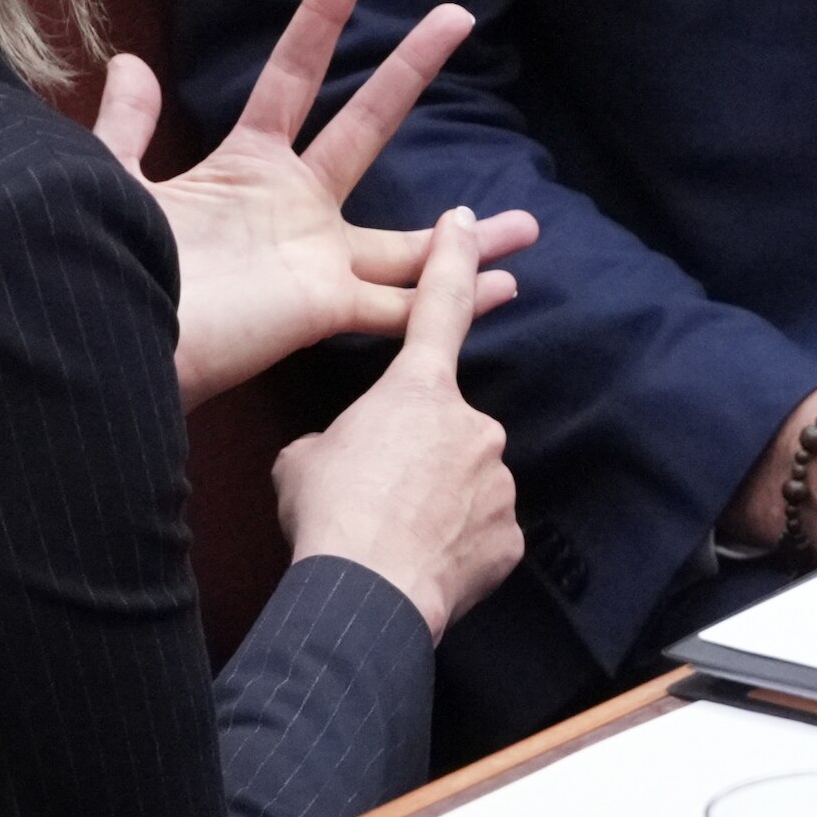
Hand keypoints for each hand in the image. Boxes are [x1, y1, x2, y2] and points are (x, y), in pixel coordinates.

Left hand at [91, 0, 538, 405]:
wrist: (111, 340)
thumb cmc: (110, 265)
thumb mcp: (115, 183)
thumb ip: (126, 128)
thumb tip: (131, 63)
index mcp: (245, 172)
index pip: (293, 76)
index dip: (322, 18)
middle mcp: (293, 210)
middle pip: (368, 124)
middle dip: (412, 70)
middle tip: (459, 14)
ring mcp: (316, 260)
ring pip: (409, 240)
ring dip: (467, 234)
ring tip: (531, 223)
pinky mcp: (324, 307)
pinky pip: (403, 303)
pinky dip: (455, 296)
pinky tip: (506, 287)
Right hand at [273, 211, 524, 638]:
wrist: (365, 594)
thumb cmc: (327, 513)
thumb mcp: (304, 457)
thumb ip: (338, 438)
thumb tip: (348, 454)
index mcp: (417, 389)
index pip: (438, 305)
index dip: (452, 258)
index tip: (462, 222)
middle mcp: (471, 424)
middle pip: (446, 427)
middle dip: (417, 456)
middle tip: (375, 496)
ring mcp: (498, 480)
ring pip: (468, 481)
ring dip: (437, 503)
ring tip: (393, 539)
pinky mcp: (511, 536)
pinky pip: (482, 534)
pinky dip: (457, 547)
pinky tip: (422, 566)